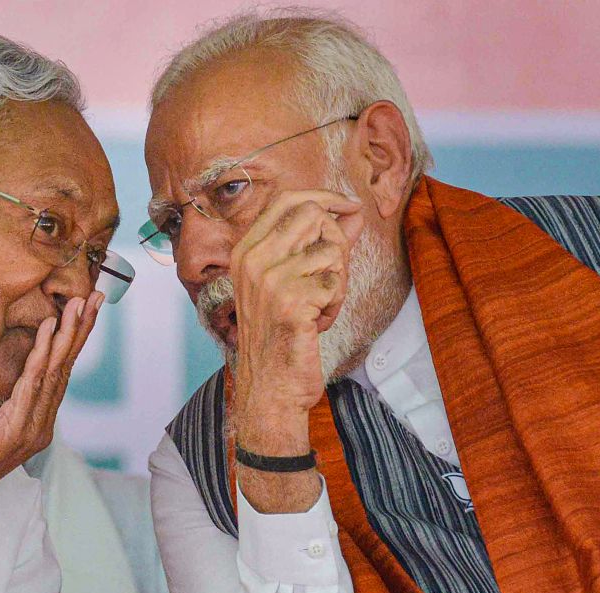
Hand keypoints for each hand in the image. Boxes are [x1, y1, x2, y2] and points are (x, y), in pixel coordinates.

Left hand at [0, 292, 102, 515]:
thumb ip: (3, 399)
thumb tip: (7, 376)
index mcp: (37, 420)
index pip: (60, 373)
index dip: (74, 341)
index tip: (85, 309)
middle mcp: (42, 423)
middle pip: (65, 369)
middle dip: (79, 331)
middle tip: (94, 298)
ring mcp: (31, 429)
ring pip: (53, 374)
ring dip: (65, 337)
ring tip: (74, 307)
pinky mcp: (15, 433)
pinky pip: (29, 386)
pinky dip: (38, 357)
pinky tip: (45, 332)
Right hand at [230, 190, 363, 454]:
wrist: (269, 387)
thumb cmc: (283, 335)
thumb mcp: (293, 283)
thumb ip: (321, 244)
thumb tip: (353, 214)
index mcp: (246, 251)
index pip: (288, 200)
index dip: (324, 198)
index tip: (349, 208)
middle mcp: (252, 260)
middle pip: (314, 216)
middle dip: (336, 243)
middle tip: (329, 277)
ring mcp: (268, 280)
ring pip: (331, 251)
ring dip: (337, 281)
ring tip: (319, 307)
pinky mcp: (290, 302)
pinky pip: (335, 283)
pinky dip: (335, 304)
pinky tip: (317, 323)